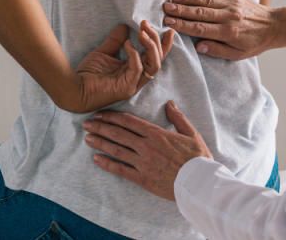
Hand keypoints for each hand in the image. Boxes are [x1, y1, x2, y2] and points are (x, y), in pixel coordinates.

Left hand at [67, 21, 173, 112]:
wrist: (72, 89)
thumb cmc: (86, 75)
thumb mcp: (104, 52)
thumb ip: (115, 41)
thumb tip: (124, 26)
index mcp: (134, 71)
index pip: (155, 57)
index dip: (163, 45)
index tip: (168, 30)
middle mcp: (137, 79)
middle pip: (158, 59)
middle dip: (156, 40)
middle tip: (146, 24)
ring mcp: (133, 84)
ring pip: (154, 65)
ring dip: (151, 46)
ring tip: (142, 31)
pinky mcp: (126, 87)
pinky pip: (138, 68)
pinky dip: (134, 53)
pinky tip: (127, 43)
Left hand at [83, 100, 213, 200]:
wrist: (199, 183)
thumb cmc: (198, 158)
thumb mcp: (191, 133)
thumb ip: (178, 118)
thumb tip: (170, 103)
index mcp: (157, 133)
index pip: (129, 121)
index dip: (112, 116)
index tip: (100, 113)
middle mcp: (146, 146)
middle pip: (118, 134)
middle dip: (100, 127)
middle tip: (86, 123)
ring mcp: (143, 163)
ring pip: (116, 150)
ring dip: (100, 143)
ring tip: (87, 138)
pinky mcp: (142, 178)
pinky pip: (121, 170)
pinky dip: (107, 164)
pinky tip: (96, 159)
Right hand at [162, 0, 285, 59]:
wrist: (274, 26)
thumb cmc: (255, 43)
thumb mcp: (237, 54)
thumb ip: (217, 50)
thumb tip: (198, 46)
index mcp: (228, 32)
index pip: (200, 28)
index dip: (183, 25)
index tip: (169, 22)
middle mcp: (228, 16)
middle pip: (199, 12)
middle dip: (180, 10)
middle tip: (165, 8)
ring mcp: (231, 4)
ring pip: (205, 0)